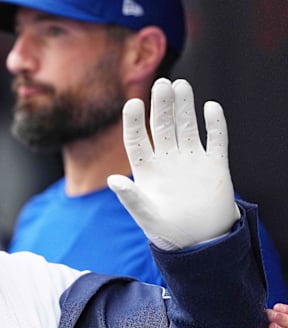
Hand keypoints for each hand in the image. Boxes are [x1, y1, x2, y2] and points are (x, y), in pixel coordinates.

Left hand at [107, 78, 239, 249]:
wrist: (199, 241)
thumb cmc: (166, 230)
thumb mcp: (146, 215)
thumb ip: (130, 197)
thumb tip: (113, 180)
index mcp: (146, 169)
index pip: (137, 139)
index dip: (134, 122)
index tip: (132, 103)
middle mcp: (167, 159)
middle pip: (162, 126)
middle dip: (161, 105)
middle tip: (162, 83)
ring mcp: (191, 160)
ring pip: (187, 127)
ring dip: (185, 107)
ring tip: (181, 85)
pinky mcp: (214, 165)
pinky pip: (216, 140)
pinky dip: (215, 124)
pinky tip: (211, 107)